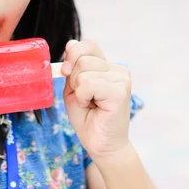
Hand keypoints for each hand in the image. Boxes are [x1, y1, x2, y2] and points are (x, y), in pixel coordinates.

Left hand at [61, 40, 131, 162]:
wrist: (101, 145)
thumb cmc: (88, 118)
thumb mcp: (73, 88)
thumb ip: (72, 67)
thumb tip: (71, 43)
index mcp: (108, 66)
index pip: (88, 45)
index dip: (73, 54)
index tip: (66, 72)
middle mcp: (119, 69)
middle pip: (82, 58)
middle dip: (73, 80)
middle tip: (84, 98)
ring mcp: (122, 79)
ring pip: (83, 71)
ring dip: (78, 91)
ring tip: (89, 103)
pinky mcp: (120, 91)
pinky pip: (88, 84)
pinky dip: (83, 97)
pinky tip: (93, 107)